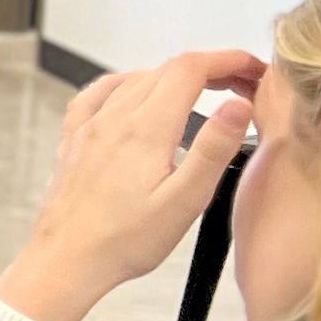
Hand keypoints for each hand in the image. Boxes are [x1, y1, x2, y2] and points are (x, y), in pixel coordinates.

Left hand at [0, 51, 262, 320]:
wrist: (66, 261)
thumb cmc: (125, 241)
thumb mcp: (186, 200)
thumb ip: (215, 148)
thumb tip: (238, 104)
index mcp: (145, 128)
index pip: (190, 69)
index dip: (227, 60)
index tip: (254, 69)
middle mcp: (113, 118)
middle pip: (166, 69)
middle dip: (209, 68)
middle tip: (242, 85)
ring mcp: (89, 126)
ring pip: (135, 79)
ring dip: (173, 76)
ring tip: (203, 91)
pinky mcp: (74, 140)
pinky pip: (98, 94)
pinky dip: (127, 84)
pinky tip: (135, 95)